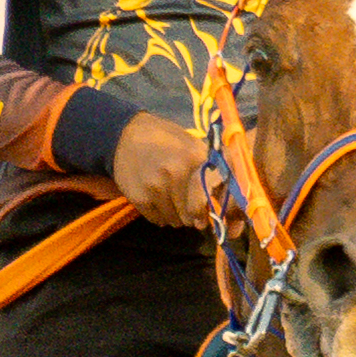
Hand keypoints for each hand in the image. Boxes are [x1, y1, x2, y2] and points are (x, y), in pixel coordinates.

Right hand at [108, 107, 207, 228]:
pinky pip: (158, 220)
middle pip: (193, 215)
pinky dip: (161, 215)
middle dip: (194, 216)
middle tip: (190, 208)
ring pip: (176, 221)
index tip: (210, 212)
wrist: (124, 135)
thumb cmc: (164, 139)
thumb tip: (230, 191)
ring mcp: (156, 188)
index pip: (210, 197)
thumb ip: (210, 167)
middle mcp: (175, 175)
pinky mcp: (140, 199)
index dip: (211, 209)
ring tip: (172, 199)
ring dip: (177, 215)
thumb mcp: (191, 144)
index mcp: (193, 159)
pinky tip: (158, 199)